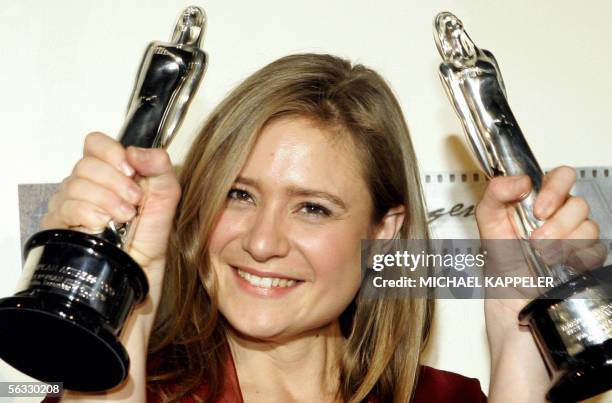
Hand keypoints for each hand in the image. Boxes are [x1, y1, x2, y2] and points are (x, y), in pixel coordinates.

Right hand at [42, 132, 180, 308]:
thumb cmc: (151, 238)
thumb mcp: (167, 197)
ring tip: (124, 218)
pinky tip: (105, 226)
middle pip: (86, 163)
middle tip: (134, 202)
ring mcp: (69, 205)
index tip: (132, 171)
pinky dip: (92, 213)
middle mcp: (86, 186)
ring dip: (108, 200)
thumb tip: (136, 151)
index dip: (112, 152)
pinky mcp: (58, 226)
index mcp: (110, 173)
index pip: (95, 143)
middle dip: (117, 182)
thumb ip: (160, 167)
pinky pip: (67, 207)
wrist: (140, 274)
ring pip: (76, 184)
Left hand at [477, 166, 600, 309]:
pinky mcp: (587, 254)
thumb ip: (497, 191)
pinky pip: (595, 251)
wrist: (507, 287)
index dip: (556, 189)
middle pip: (579, 204)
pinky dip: (575, 258)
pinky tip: (557, 262)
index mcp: (541, 197)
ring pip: (589, 227)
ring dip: (562, 244)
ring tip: (541, 254)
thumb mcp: (488, 217)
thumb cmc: (500, 251)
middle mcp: (561, 212)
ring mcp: (577, 233)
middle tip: (535, 238)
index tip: (538, 209)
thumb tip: (521, 180)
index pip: (563, 176)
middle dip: (556, 224)